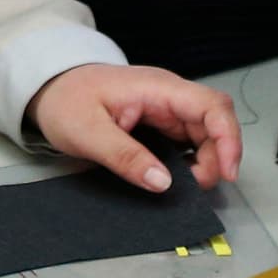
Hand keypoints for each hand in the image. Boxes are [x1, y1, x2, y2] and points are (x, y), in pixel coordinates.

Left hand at [29, 62, 243, 193]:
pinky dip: (192, 162)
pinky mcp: (160, 122)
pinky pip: (189, 141)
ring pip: (205, 134)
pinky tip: (180, 179)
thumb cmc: (65, 100)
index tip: (226, 173)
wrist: (49, 88)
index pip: (212, 105)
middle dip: (217, 159)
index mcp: (157, 88)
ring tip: (186, 187)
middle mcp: (168, 96)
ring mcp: (166, 109)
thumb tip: (163, 183)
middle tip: (196, 189)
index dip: (228, 139)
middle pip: (215, 123)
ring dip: (206, 162)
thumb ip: (125, 157)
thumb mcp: (87, 133)